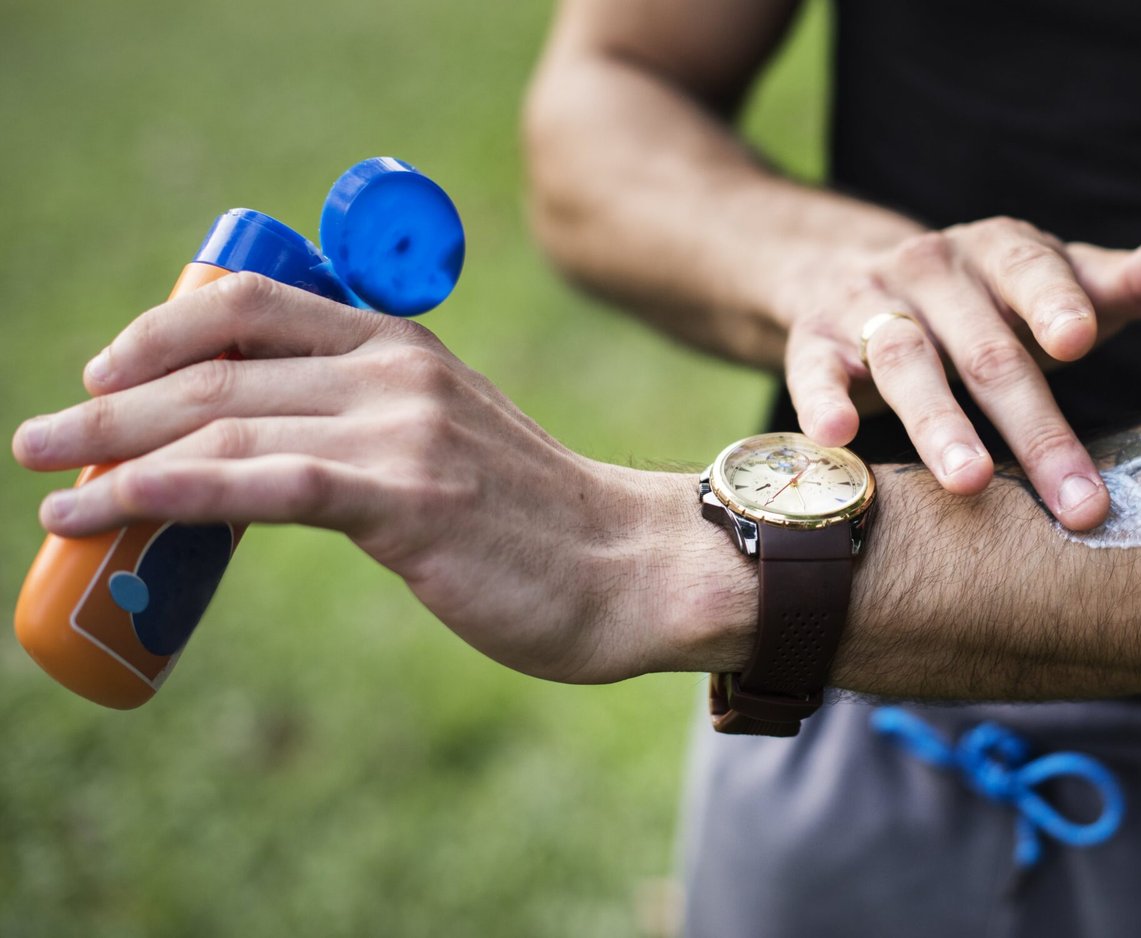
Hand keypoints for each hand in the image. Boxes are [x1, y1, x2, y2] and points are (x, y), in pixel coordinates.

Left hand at [11, 274, 736, 682]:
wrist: (630, 566)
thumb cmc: (537, 520)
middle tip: (38, 437)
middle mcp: (395, 371)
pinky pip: (262, 483)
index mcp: (403, 346)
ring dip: (117, 453)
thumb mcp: (450, 439)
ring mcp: (401, 429)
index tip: (104, 374)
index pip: (254, 308)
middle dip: (112, 403)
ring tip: (49, 488)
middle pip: (219, 367)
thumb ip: (370, 425)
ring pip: (225, 422)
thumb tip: (268, 457)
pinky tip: (111, 506)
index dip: (161, 332)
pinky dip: (171, 490)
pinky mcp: (405, 496)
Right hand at [775, 216, 1140, 529]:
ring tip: (968, 484)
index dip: (1053, 302)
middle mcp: (933, 270)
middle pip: (985, 348)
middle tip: (1076, 501)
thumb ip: (1137, 279)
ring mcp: (868, 303)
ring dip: (936, 423)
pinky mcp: (813, 340)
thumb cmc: (987, 301)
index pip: (1031, 269)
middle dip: (1032, 426)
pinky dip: (821, 401)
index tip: (1080, 341)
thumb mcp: (1059, 286)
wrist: (845, 272)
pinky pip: (812, 370)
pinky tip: (836, 438)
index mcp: (1001, 250)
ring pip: (902, 361)